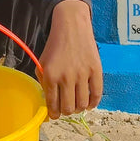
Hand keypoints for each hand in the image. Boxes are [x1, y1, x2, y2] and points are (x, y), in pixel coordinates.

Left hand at [37, 0, 102, 118]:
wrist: (71, 26)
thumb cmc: (55, 46)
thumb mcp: (42, 64)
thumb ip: (44, 84)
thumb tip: (50, 106)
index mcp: (51, 75)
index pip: (53, 106)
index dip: (54, 114)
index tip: (56, 114)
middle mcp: (66, 77)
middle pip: (68, 108)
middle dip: (66, 111)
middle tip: (67, 107)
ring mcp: (82, 74)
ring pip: (82, 104)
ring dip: (79, 108)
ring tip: (77, 104)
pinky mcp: (96, 70)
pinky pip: (97, 94)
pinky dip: (93, 104)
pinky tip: (89, 103)